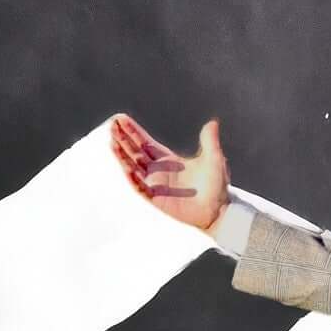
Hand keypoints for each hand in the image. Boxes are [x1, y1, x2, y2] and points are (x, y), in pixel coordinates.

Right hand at [110, 113, 230, 232]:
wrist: (218, 211)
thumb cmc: (217, 187)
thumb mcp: (214, 160)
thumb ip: (210, 141)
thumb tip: (213, 123)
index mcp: (168, 160)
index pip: (146, 143)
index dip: (133, 131)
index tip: (121, 119)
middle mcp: (158, 171)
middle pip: (135, 152)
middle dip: (123, 139)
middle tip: (112, 125)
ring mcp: (155, 184)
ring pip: (133, 167)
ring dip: (122, 156)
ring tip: (112, 142)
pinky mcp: (156, 198)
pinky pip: (140, 187)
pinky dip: (134, 178)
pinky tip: (127, 167)